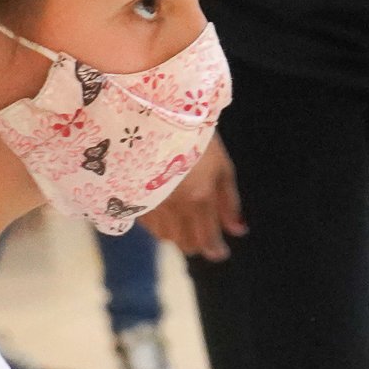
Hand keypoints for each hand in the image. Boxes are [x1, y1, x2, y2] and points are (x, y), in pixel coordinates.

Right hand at [140, 141, 246, 261]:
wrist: (149, 116)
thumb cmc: (192, 135)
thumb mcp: (220, 164)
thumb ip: (229, 201)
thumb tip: (238, 231)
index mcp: (198, 198)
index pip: (207, 239)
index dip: (215, 250)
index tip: (220, 253)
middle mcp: (172, 207)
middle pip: (185, 244)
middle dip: (198, 244)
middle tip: (204, 235)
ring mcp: (149, 204)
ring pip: (165, 237)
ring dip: (178, 235)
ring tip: (185, 221)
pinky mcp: (129, 199)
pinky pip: (147, 224)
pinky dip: (159, 224)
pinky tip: (165, 211)